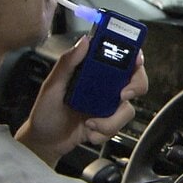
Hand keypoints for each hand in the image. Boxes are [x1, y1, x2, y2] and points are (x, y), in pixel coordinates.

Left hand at [15, 35, 147, 166]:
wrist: (45, 142)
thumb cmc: (45, 111)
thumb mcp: (52, 85)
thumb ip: (68, 62)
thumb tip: (85, 41)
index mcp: (92, 71)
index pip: (119, 56)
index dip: (133, 54)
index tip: (136, 60)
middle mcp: (104, 86)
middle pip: (135, 80)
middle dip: (135, 87)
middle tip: (122, 95)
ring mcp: (108, 105)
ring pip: (127, 109)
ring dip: (111, 120)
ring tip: (90, 123)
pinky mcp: (108, 123)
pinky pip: (118, 127)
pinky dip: (103, 132)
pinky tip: (88, 131)